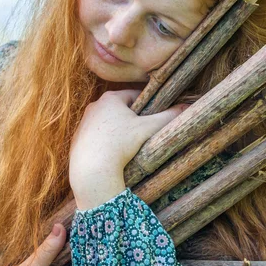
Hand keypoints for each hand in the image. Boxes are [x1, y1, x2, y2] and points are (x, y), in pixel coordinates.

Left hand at [69, 89, 187, 189]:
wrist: (92, 169)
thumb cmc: (120, 144)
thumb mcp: (148, 129)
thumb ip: (168, 117)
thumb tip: (187, 107)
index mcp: (110, 98)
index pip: (134, 95)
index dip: (148, 105)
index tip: (155, 116)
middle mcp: (94, 106)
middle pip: (120, 109)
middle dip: (133, 119)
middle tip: (145, 132)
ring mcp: (84, 123)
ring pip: (108, 123)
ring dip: (119, 130)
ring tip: (131, 144)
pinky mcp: (78, 139)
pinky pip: (98, 137)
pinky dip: (107, 142)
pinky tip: (114, 153)